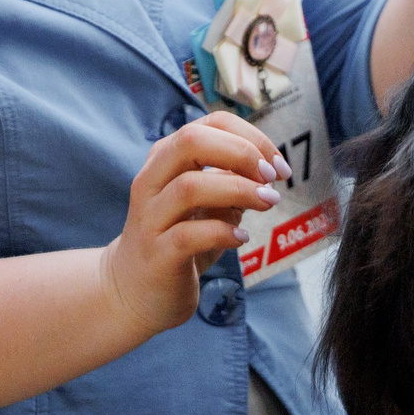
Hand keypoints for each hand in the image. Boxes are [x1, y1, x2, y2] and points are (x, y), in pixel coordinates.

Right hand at [99, 113, 285, 338]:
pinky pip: (188, 235)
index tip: (278, 165)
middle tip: (270, 178)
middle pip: (191, 141)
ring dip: (239, 191)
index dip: (252, 136)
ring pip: (190, 187)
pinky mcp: (156, 254)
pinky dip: (223, 232)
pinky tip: (241, 238)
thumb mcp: (210, 203)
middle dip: (241, 153)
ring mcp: (150, 217)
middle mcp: (152, 181)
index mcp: (167, 159)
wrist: (135, 290)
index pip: (210, 123)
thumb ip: (232, 181)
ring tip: (267, 203)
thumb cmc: (180, 239)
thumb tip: (269, 170)